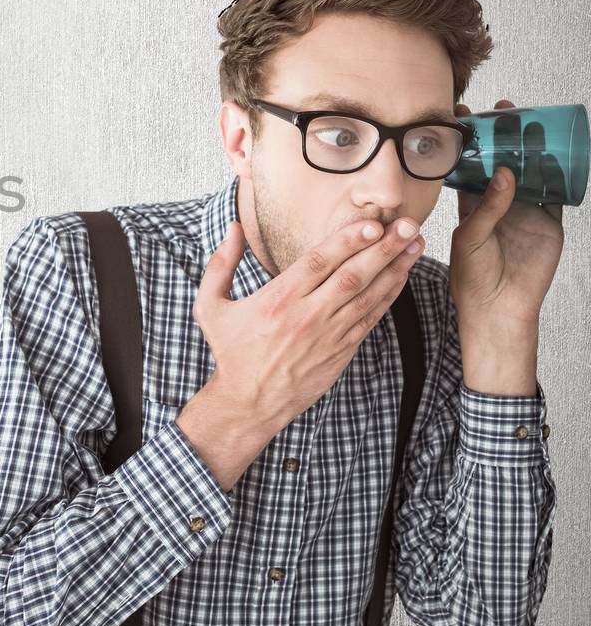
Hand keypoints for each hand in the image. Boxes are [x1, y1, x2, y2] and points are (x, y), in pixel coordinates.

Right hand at [192, 212, 424, 427]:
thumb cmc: (230, 351)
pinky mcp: (341, 350)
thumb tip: (234, 228)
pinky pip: (370, 318)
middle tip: (407, 225)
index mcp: (277, 299)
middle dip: (383, 248)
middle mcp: (307, 315)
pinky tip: (402, 276)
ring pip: (368, 295)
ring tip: (415, 244)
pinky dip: (389, 295)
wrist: (248, 402)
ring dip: (395, 268)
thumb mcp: (210, 306)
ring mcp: (328, 334)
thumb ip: (221, 264)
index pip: (319, 262)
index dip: (347, 240)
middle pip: (352, 275)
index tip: (371, 223)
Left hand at [448, 99, 564, 328]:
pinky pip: (556, 194)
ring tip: (534, 124)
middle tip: (505, 110)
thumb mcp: (471, 237)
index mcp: (471, 204)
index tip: (463, 115)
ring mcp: (525, 211)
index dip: (468, 143)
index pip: (469, 166)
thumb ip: (486, 206)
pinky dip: (561, 175)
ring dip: (534, 150)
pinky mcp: (548, 222)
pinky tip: (561, 155)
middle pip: (504, 162)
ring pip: (532, 172)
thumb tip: (504, 173)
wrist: (499, 306)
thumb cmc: (473, 276)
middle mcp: (499, 203)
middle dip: (505, 137)